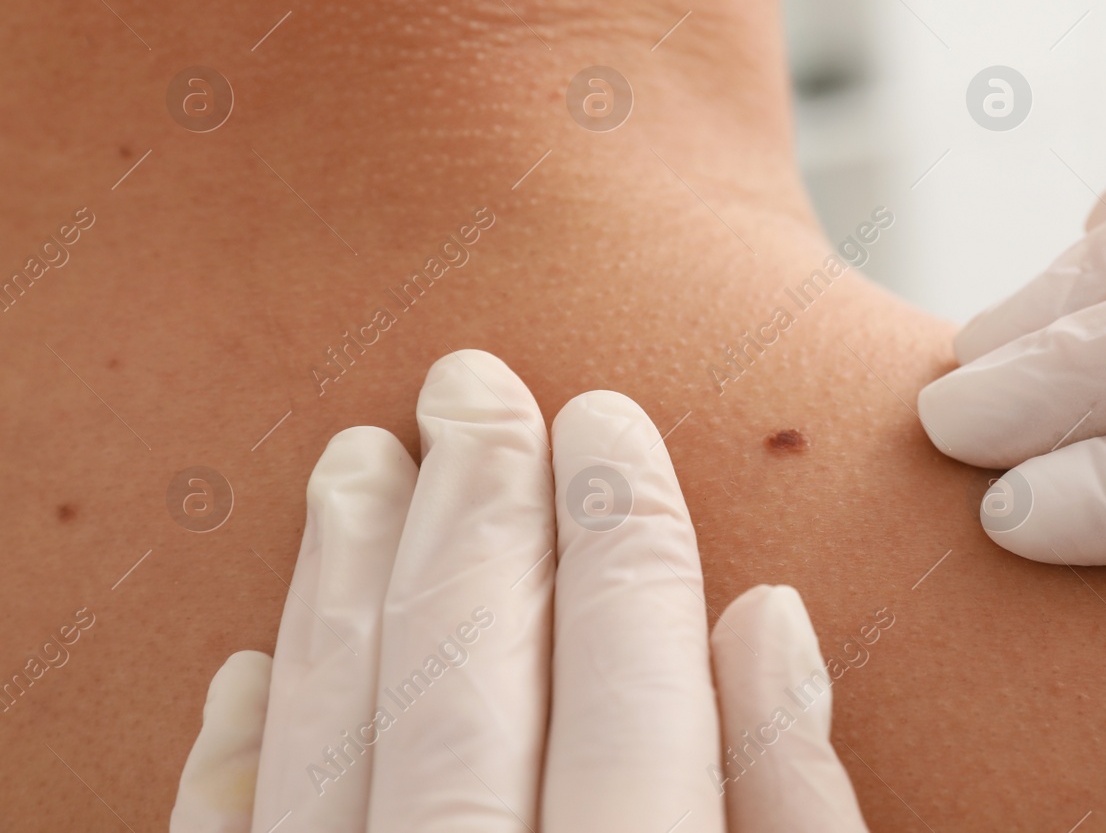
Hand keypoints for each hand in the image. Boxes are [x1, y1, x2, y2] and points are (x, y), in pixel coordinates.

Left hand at [170, 350, 866, 831]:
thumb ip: (795, 806)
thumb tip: (768, 623)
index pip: (632, 685)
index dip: (623, 535)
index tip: (604, 422)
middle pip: (466, 679)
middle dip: (475, 511)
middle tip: (469, 387)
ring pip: (330, 738)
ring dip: (343, 584)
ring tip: (355, 461)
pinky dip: (237, 756)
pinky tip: (247, 663)